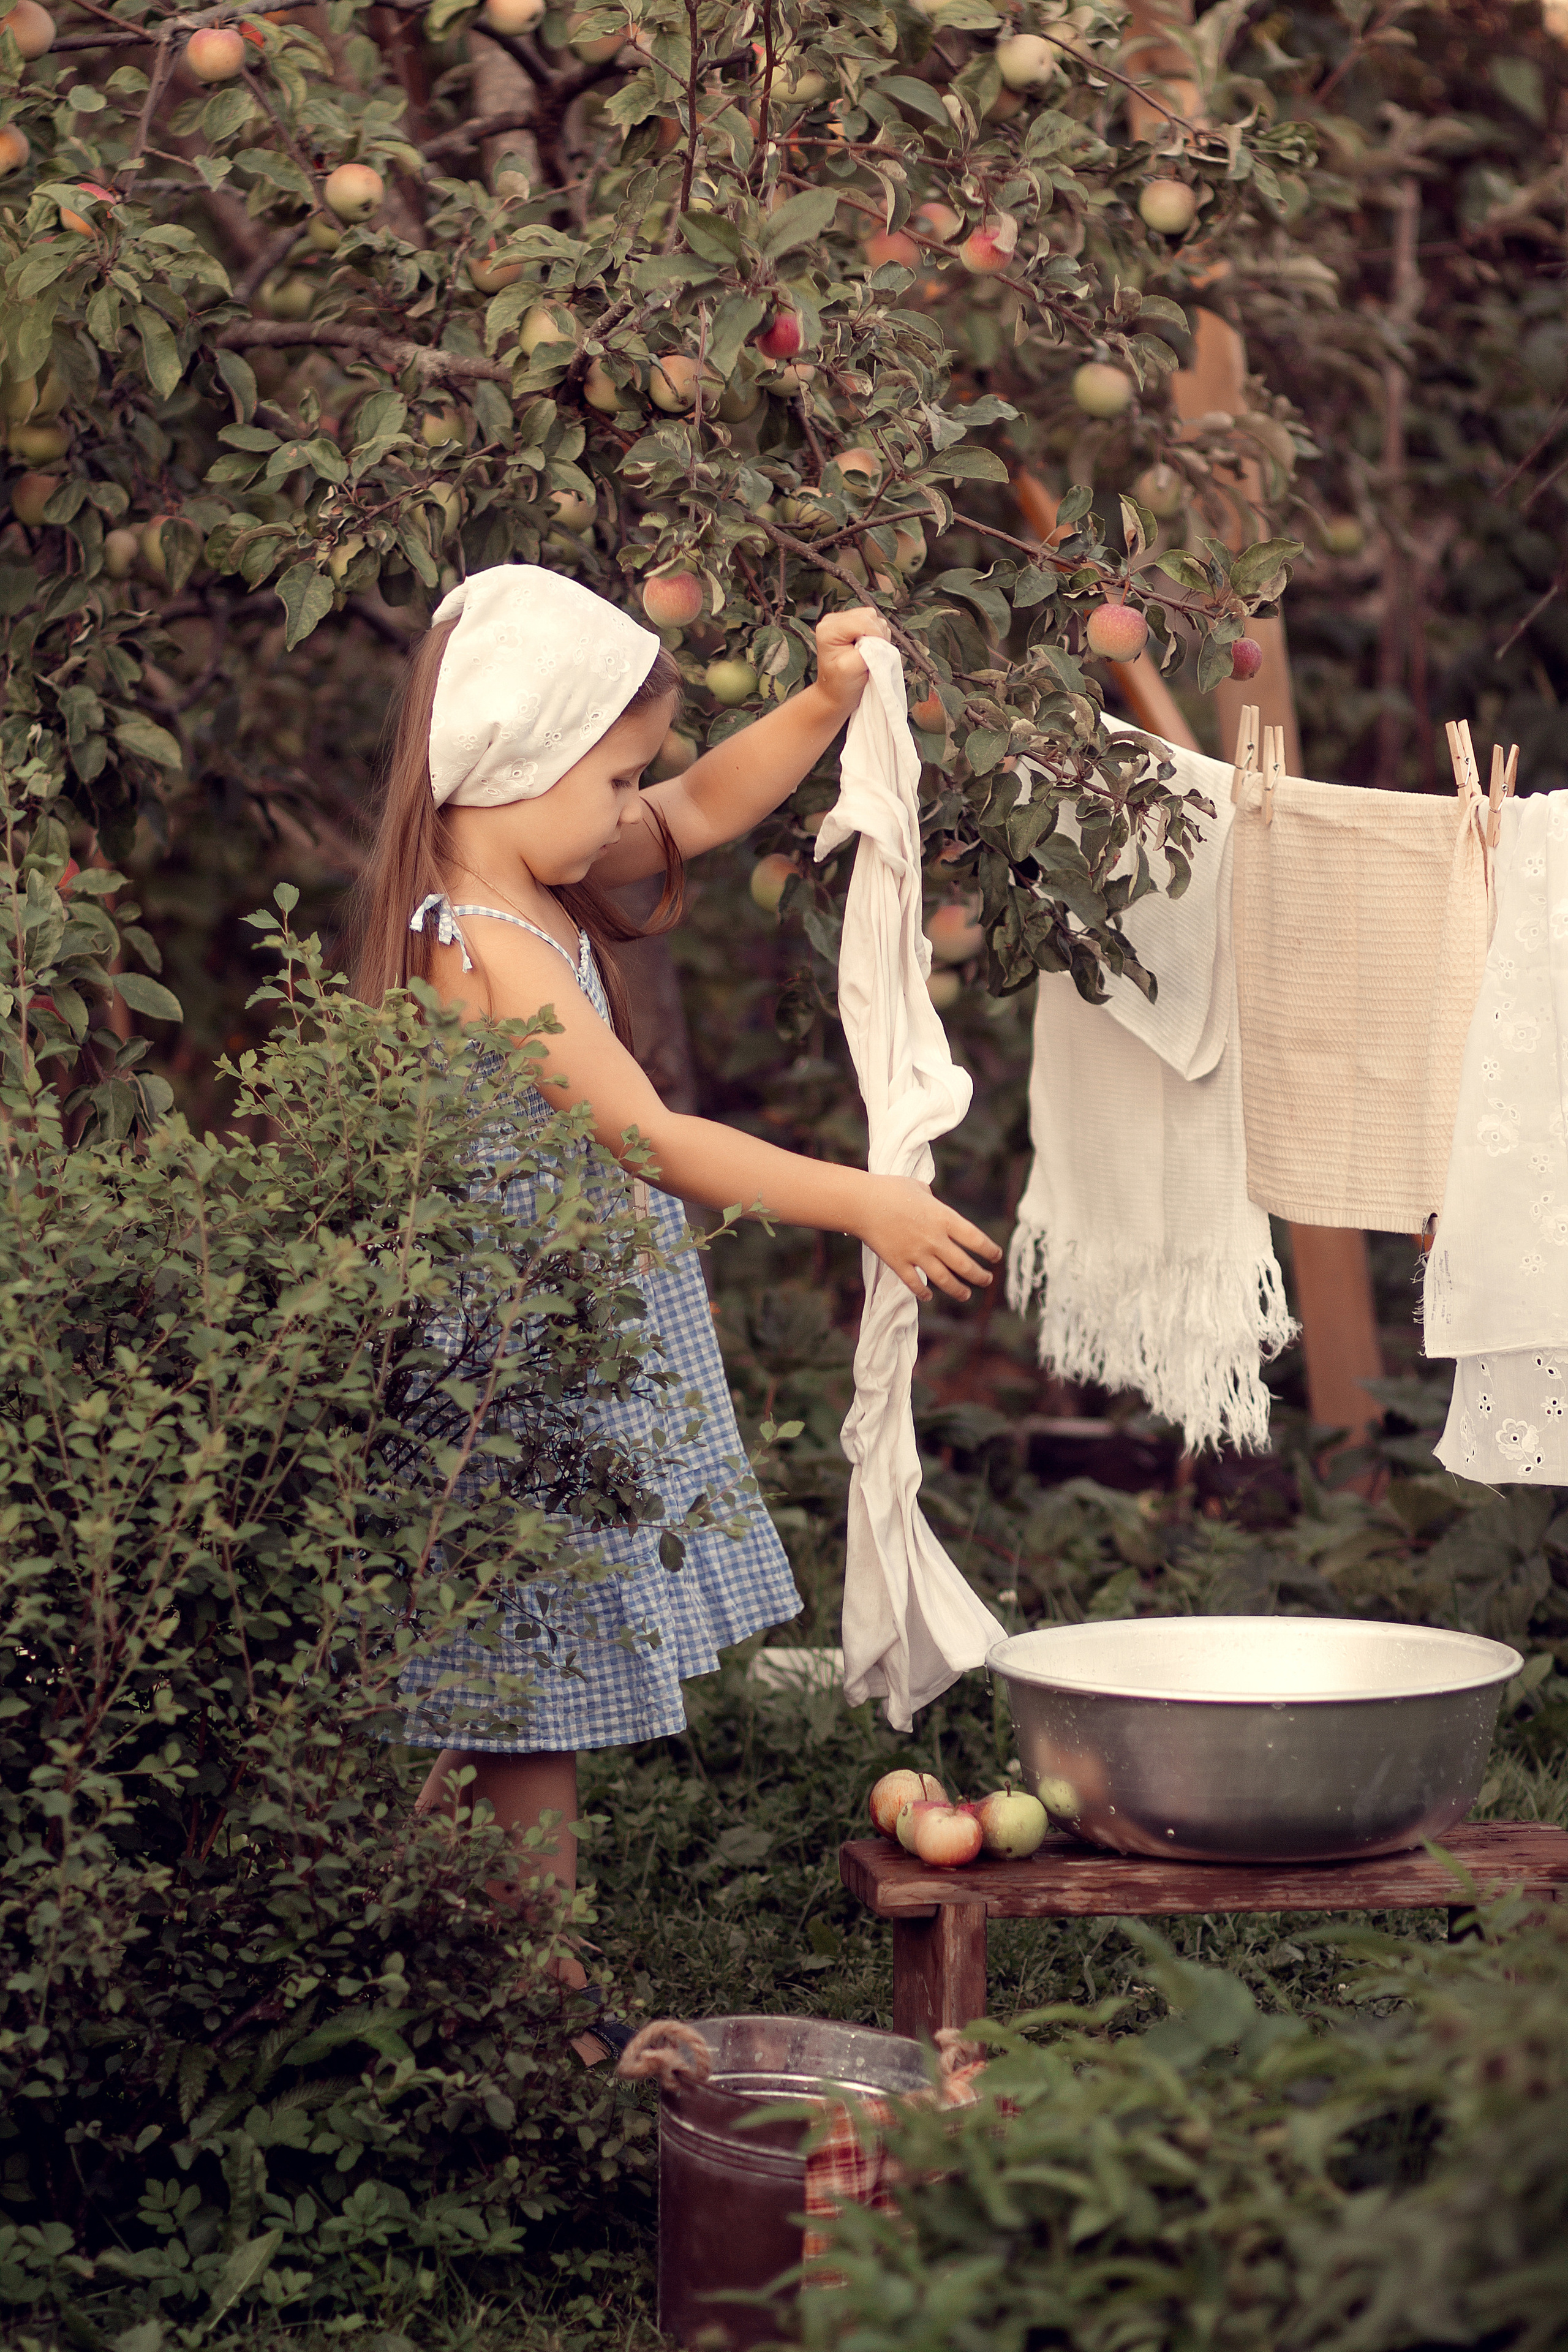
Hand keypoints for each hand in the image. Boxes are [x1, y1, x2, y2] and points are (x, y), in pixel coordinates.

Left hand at [813, 605, 892, 719]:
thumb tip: (878, 641)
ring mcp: (844, 621)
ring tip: (867, 653)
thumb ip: (864, 653)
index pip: (861, 621)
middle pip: (868, 615)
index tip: (874, 655)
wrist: (836, 692)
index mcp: (828, 629)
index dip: (875, 636)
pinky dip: (877, 635)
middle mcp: (834, 620)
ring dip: (877, 635)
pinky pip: (874, 622)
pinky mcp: (853, 624)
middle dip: (876, 634)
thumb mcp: (850, 670)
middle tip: (870, 655)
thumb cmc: (839, 684)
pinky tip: (868, 649)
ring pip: (873, 617)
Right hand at [856, 1174, 1002, 1301]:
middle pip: (964, 1265)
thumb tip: (933, 1203)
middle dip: (979, 1276)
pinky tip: (928, 1296)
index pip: (976, 1239)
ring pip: (944, 1280)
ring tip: (966, 1295)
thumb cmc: (890, 1189)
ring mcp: (916, 1254)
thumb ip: (931, 1200)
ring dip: (958, 1290)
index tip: (996, 1257)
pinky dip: (922, 1292)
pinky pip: (915, 1284)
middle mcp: (934, 1239)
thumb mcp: (919, 1188)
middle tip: (986, 1280)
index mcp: (943, 1218)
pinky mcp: (898, 1263)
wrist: (862, 1202)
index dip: (990, 1251)